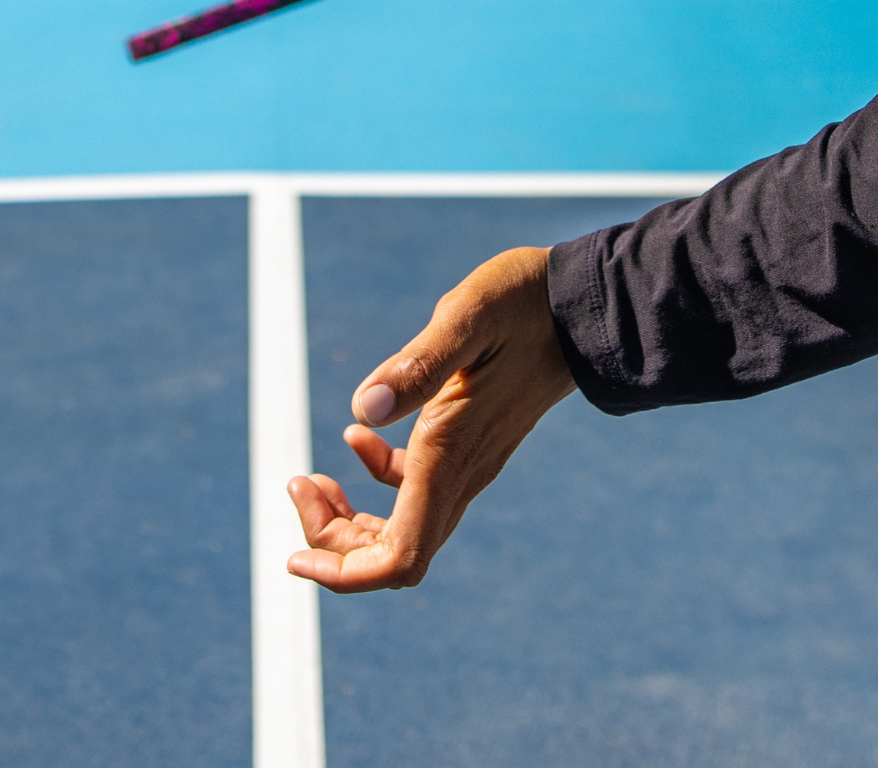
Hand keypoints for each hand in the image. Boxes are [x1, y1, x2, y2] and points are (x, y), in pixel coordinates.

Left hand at [287, 246, 574, 590]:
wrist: (582, 307)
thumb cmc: (523, 305)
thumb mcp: (467, 319)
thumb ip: (419, 365)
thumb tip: (364, 410)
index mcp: (452, 456)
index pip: (401, 556)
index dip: (344, 571)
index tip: (294, 557)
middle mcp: (463, 474)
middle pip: (395, 554)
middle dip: (336, 542)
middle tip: (298, 487)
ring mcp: (469, 464)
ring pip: (405, 527)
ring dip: (351, 518)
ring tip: (312, 478)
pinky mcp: (470, 444)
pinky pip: (417, 489)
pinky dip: (376, 479)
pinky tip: (357, 437)